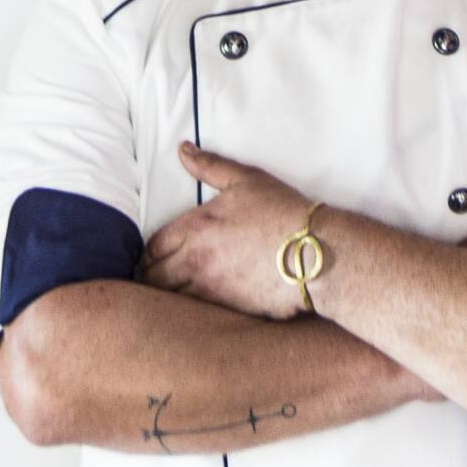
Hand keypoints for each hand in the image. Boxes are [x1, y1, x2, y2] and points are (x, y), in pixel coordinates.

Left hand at [138, 142, 313, 319]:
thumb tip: (183, 149)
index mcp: (195, 228)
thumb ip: (209, 165)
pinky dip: (193, 314)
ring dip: (170, 297)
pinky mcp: (229, 312)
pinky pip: (198, 316)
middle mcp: (196, 262)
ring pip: (172, 301)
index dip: (149, 254)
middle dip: (152, 278)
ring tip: (176, 294)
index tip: (154, 257)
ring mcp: (212, 291)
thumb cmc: (283, 212)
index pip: (153, 247)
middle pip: (154, 279)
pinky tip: (201, 308)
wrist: (317, 252)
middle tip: (159, 278)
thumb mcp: (246, 180)